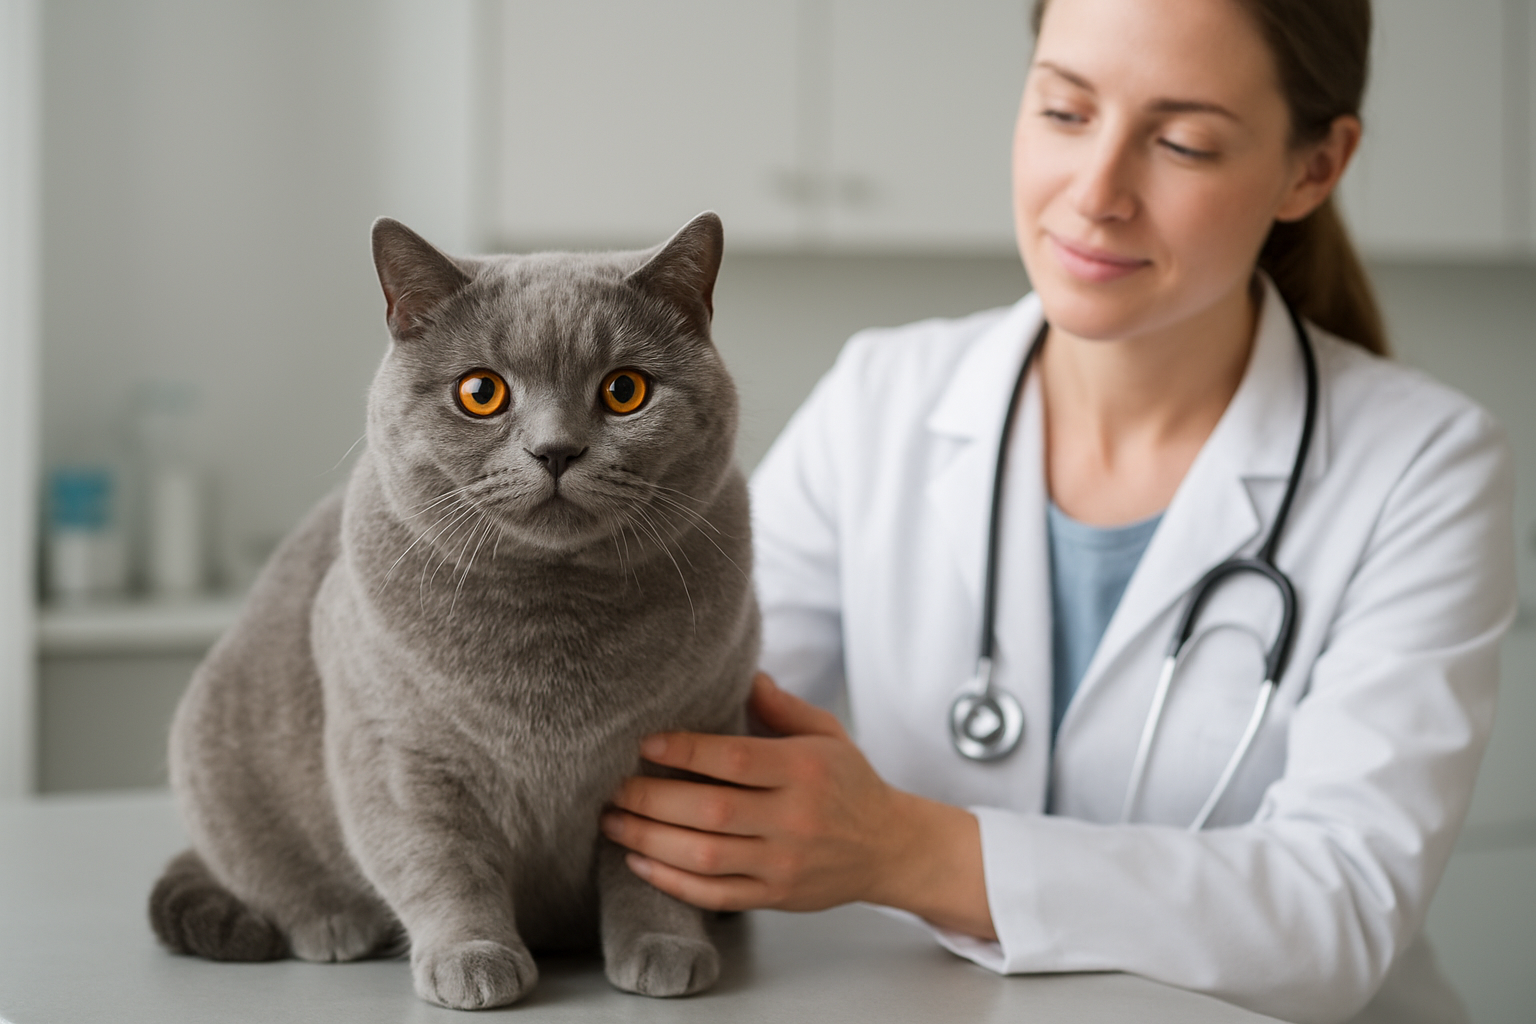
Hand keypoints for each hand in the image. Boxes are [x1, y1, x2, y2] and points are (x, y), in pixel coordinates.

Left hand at [603, 673, 995, 937]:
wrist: (889, 847)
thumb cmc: (849, 782)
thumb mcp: (826, 733)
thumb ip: (780, 706)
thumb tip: (741, 673)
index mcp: (804, 770)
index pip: (734, 760)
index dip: (684, 751)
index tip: (644, 743)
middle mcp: (793, 818)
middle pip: (710, 811)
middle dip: (651, 798)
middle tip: (612, 787)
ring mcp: (783, 863)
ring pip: (705, 857)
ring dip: (650, 840)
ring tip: (613, 822)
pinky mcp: (775, 896)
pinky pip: (715, 895)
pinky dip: (672, 883)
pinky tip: (640, 863)